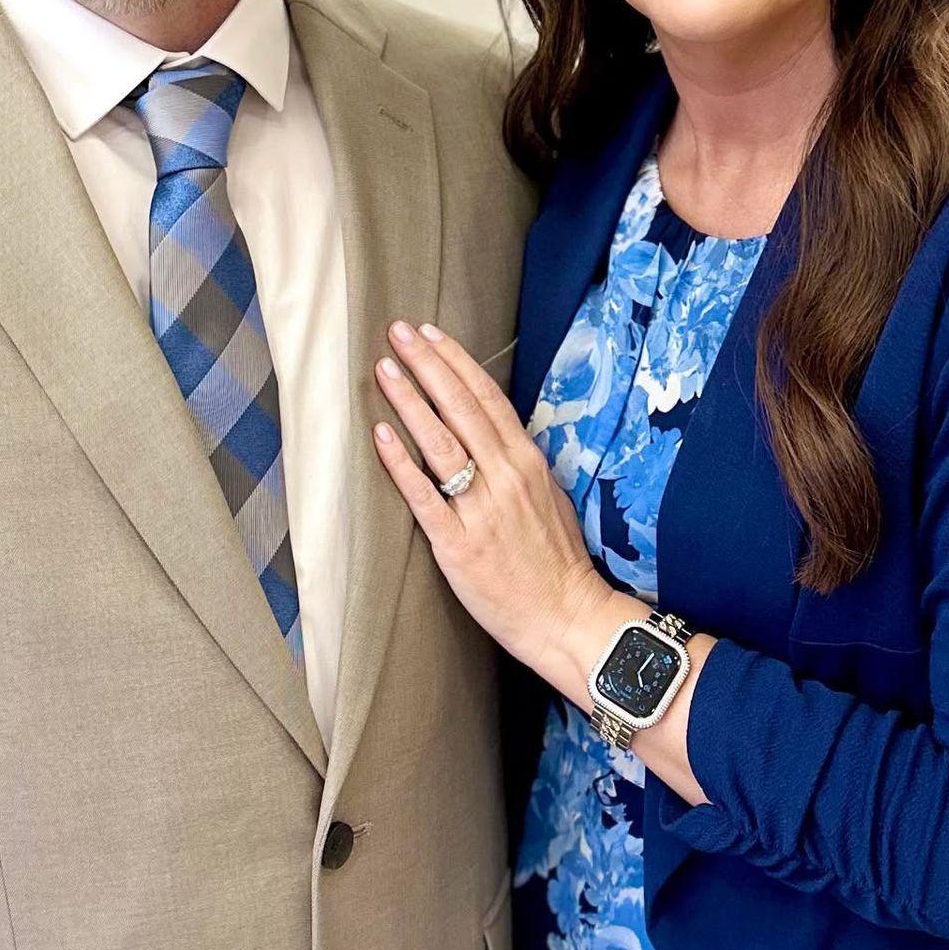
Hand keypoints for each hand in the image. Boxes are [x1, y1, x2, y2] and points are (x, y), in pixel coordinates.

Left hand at [372, 321, 619, 692]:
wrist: (567, 617)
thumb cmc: (557, 560)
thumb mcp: (549, 495)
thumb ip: (518, 462)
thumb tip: (491, 432)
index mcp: (527, 461)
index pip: (487, 397)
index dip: (455, 362)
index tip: (430, 334)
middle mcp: (505, 476)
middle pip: (460, 408)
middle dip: (426, 365)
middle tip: (398, 332)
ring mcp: (481, 509)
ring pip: (440, 442)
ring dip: (410, 401)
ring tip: (384, 370)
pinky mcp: (458, 545)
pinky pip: (424, 496)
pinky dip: (401, 463)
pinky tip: (381, 434)